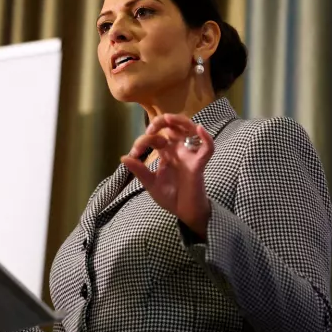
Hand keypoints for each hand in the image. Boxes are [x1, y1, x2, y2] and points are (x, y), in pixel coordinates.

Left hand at [121, 114, 213, 237]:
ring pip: (189, 130)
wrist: (184, 212)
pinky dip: (206, 138)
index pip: (155, 138)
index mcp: (166, 153)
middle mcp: (178, 150)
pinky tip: (200, 130)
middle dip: (161, 122)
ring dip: (180, 121)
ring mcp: (189, 155)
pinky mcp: (199, 164)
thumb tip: (123, 157)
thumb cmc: (170, 197)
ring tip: (168, 118)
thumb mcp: (150, 184)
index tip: (134, 153)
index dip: (143, 141)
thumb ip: (139, 170)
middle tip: (150, 129)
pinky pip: (207, 148)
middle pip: (173, 127)